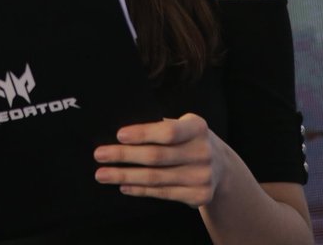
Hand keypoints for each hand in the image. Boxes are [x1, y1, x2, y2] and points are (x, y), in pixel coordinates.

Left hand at [93, 113, 223, 207]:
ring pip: (155, 178)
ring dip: (125, 176)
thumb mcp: (184, 126)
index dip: (143, 134)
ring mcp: (202, 176)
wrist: (223, 168)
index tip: (118, 135)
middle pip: (156, 156)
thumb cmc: (191, 141)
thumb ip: (160, 127)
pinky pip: (162, 193)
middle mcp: (203, 152)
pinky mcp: (198, 195)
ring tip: (103, 174)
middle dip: (124, 156)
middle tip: (99, 155)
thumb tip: (121, 134)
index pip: (168, 132)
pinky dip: (140, 190)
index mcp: (198, 128)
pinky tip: (123, 185)